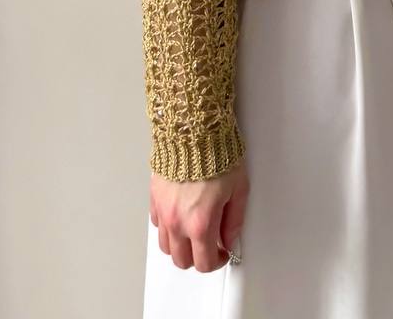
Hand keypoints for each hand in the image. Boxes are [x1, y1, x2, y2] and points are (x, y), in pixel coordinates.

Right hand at [149, 156, 249, 271]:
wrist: (194, 130)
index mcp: (200, 224)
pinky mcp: (154, 198)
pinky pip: (157, 224)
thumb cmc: (217, 154)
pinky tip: (180, 214)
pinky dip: (167, 226)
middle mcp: (178, 222)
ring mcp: (163, 211)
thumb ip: (234, 220)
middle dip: (197, 257)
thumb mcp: (239, 188)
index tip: (222, 253)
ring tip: (193, 231)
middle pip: (181, 260)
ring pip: (166, 246)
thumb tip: (229, 238)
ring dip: (180, 245)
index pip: (204, 262)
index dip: (217, 262)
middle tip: (209, 245)